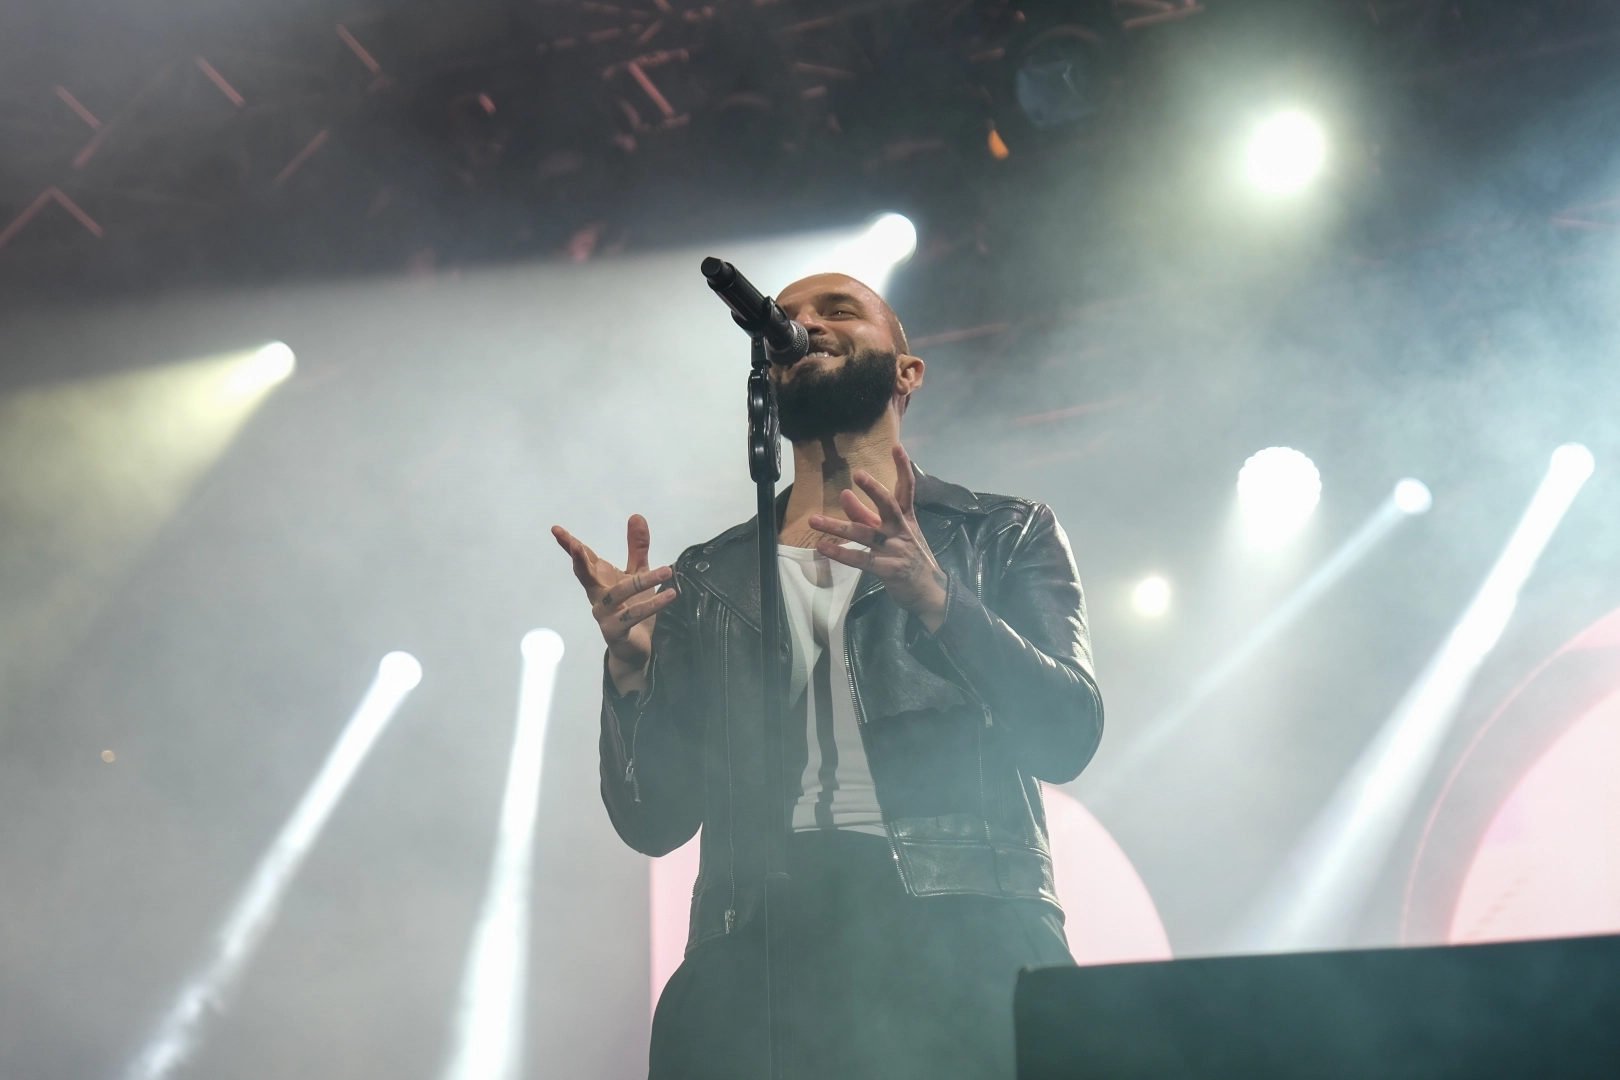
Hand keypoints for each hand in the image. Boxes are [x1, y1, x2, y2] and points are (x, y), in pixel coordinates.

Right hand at [552, 514, 677, 695]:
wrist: (636, 648)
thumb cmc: (632, 607)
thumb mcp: (637, 573)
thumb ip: (637, 548)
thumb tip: (636, 515)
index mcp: (599, 581)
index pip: (583, 559)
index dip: (569, 544)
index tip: (555, 529)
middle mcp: (597, 596)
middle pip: (584, 575)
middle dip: (578, 560)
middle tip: (574, 545)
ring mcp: (604, 615)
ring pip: (619, 594)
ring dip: (643, 581)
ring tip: (666, 571)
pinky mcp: (616, 631)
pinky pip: (634, 615)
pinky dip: (652, 605)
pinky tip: (670, 595)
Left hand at [808, 445, 949, 632]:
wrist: (929, 592)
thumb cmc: (909, 559)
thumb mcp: (894, 534)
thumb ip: (869, 516)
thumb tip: (845, 496)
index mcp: (906, 519)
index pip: (907, 489)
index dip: (903, 468)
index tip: (896, 446)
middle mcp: (901, 530)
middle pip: (888, 506)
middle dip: (874, 489)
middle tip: (858, 474)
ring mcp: (895, 549)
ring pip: (864, 534)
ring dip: (837, 526)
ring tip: (814, 519)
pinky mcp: (887, 569)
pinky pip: (861, 559)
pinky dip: (841, 554)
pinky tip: (823, 547)